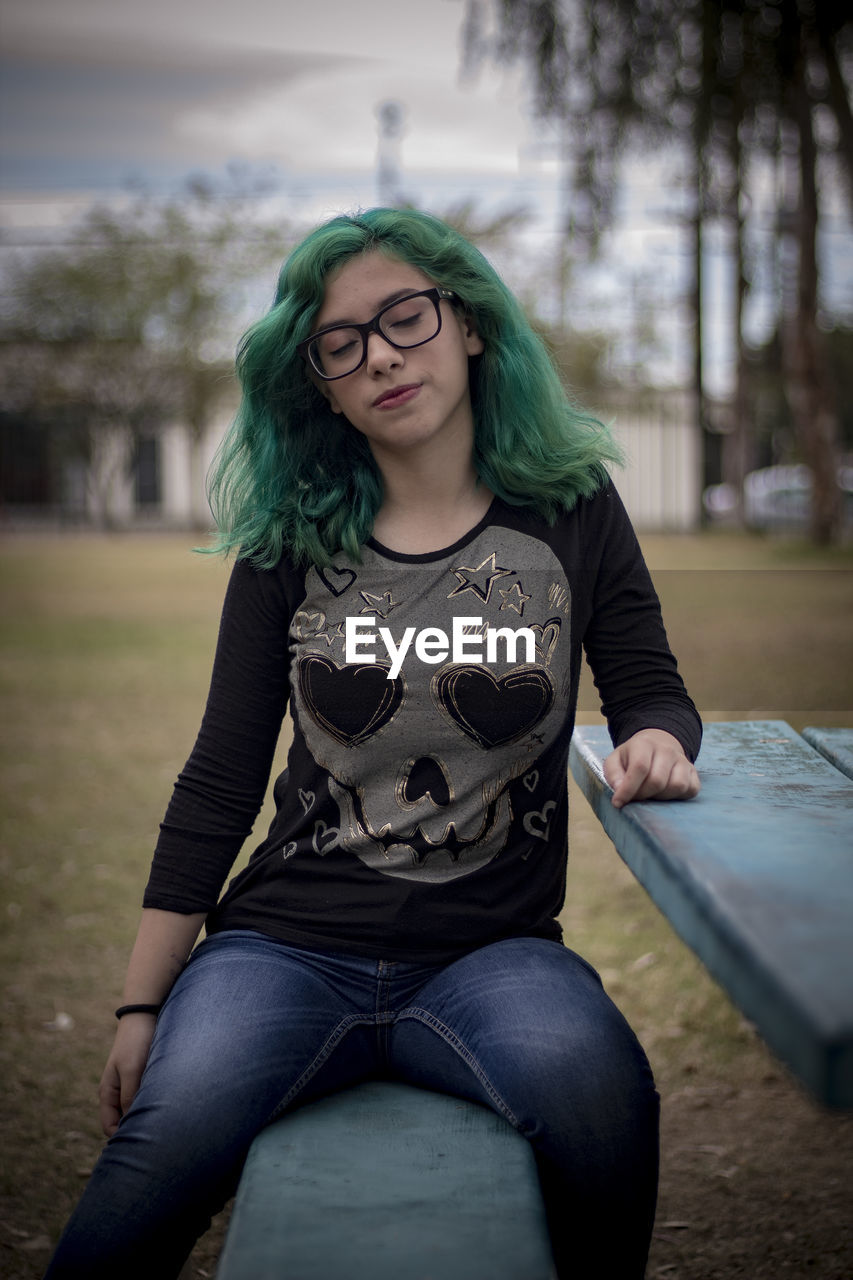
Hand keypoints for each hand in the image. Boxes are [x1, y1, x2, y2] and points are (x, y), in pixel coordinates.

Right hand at [98, 1013, 156, 1136]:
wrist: (146, 1014)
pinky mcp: (145, 1079)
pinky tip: (171, 1105)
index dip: (123, 1137)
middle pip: (125, 1122)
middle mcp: (118, 1093)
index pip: (110, 1128)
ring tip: (167, 1120)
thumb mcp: (132, 1069)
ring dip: (149, 1116)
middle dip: (138, 1130)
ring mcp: (132, 1086)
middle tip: (159, 1135)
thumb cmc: (136, 1042)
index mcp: (107, 1093)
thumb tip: (131, 1126)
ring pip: (139, 1111)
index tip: (143, 1141)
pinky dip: (156, 1104)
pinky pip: (148, 1099)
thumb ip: (130, 1097)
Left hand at [603, 728, 699, 808]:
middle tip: (636, 796)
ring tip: (651, 794)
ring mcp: (682, 760)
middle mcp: (666, 750)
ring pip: (677, 786)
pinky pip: (691, 789)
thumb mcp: (616, 760)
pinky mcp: (693, 772)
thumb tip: (619, 790)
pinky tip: (666, 793)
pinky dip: (678, 796)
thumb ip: (613, 774)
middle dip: (643, 795)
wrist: (658, 745)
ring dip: (661, 797)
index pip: (640, 767)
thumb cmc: (633, 757)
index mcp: (644, 744)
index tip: (618, 802)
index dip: (628, 789)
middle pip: (657, 781)